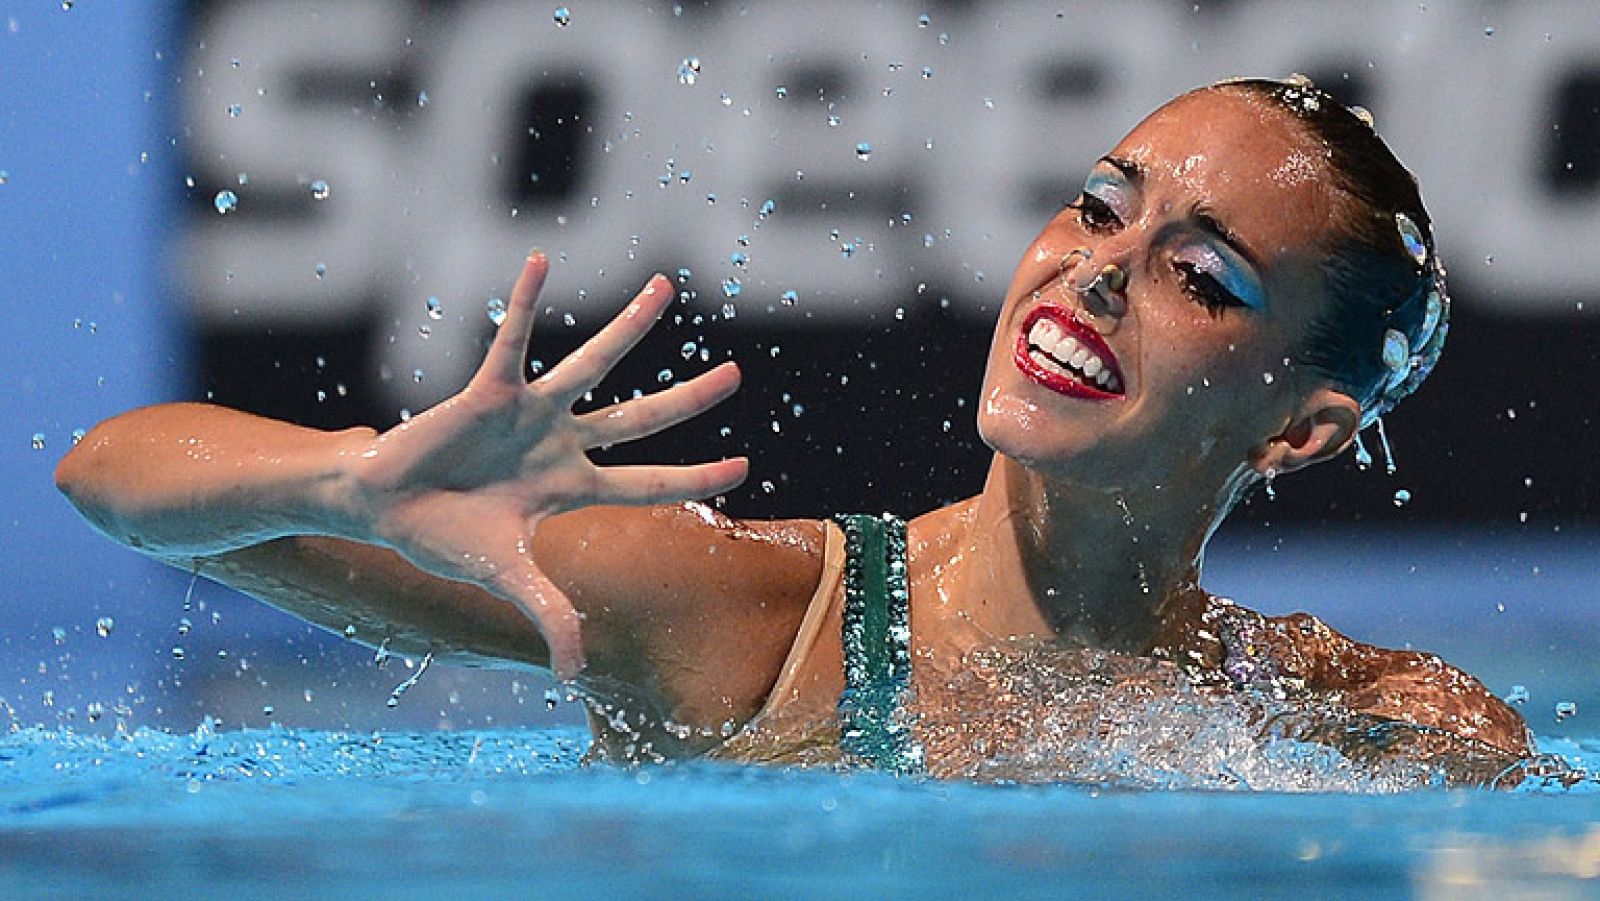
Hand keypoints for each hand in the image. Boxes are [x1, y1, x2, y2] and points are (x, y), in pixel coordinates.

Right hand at [346, 252, 746, 678]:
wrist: (381, 508)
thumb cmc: (443, 537)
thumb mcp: (507, 578)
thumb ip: (549, 615)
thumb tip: (577, 677)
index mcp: (571, 487)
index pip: (650, 483)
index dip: (696, 477)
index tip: (745, 467)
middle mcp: (561, 443)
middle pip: (641, 419)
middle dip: (689, 400)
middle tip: (736, 374)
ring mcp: (530, 413)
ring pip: (593, 364)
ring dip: (629, 327)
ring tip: (665, 286)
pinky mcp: (488, 390)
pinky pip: (511, 340)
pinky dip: (524, 303)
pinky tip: (540, 262)